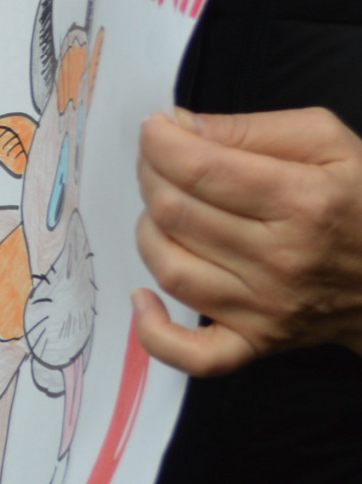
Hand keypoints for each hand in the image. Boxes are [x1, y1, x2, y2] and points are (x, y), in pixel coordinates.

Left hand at [133, 107, 361, 374]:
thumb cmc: (361, 202)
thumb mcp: (328, 142)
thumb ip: (251, 128)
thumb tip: (179, 128)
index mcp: (303, 202)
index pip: (199, 169)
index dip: (160, 142)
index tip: (156, 129)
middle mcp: (281, 259)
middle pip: (175, 212)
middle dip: (152, 175)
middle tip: (160, 162)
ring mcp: (266, 308)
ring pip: (169, 267)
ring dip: (149, 230)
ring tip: (166, 210)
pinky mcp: (256, 343)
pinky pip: (191, 355)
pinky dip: (154, 330)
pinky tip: (143, 296)